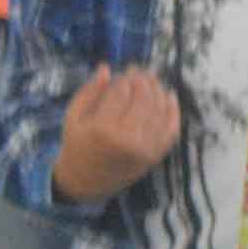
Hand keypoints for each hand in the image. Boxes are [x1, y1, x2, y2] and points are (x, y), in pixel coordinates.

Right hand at [53, 59, 182, 199]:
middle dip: (142, 80)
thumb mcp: (73, 116)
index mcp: (104, 129)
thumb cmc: (78, 145)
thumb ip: (90, 91)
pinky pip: (171, 130)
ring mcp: (146, 149)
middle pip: (144, 99)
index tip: (123, 71)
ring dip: (158, 90)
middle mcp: (128, 139)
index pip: (121, 92)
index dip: (124, 78)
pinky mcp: (156, 156)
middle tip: (138, 71)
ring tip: (151, 80)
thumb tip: (106, 68)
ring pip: (160, 111)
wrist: (86, 181)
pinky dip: (174, 111)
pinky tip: (169, 96)